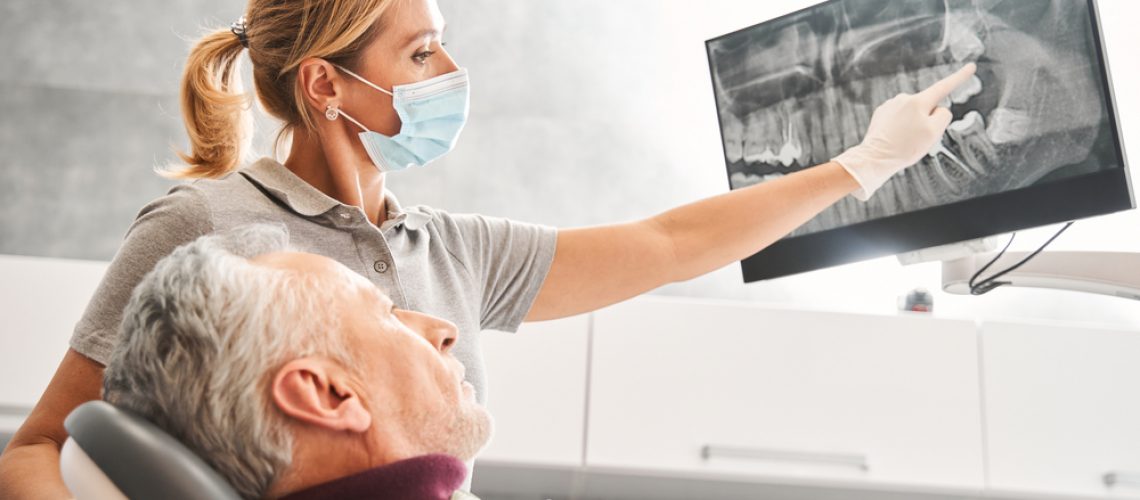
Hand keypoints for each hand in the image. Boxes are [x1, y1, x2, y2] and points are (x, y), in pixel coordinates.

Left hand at [833, 63, 977, 200]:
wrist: (875, 159)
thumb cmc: (905, 148)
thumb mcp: (934, 133)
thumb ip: (943, 115)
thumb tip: (938, 108)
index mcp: (919, 101)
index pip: (944, 86)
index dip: (960, 77)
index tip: (971, 67)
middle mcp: (904, 98)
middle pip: (928, 107)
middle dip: (927, 121)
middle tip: (917, 139)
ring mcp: (890, 105)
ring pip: (913, 114)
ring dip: (913, 125)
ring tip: (903, 141)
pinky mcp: (881, 114)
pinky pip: (899, 119)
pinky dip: (900, 128)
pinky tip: (894, 139)